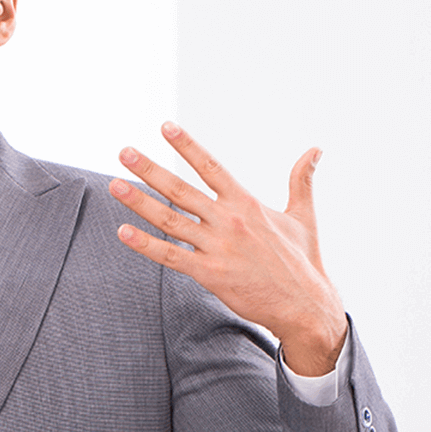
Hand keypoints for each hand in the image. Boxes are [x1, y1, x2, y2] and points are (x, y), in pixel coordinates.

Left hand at [109, 121, 347, 375]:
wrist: (305, 305)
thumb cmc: (302, 260)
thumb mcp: (303, 215)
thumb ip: (301, 180)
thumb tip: (315, 149)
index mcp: (247, 204)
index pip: (211, 167)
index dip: (187, 146)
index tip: (166, 126)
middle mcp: (229, 221)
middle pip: (181, 190)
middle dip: (150, 170)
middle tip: (124, 152)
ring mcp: (217, 247)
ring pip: (170, 220)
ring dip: (139, 202)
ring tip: (114, 184)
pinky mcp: (209, 273)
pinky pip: (171, 256)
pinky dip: (145, 245)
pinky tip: (123, 232)